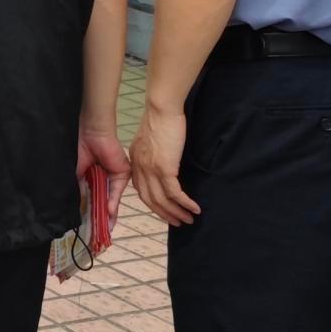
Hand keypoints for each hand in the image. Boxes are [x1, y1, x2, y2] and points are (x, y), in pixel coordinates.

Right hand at [79, 123, 129, 225]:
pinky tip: (108, 212)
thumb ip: (79, 189)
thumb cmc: (79, 148)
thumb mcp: (75, 173)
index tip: (87, 225)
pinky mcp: (122, 174)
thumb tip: (76, 207)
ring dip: (107, 212)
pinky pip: (116, 191)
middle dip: (99, 215)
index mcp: (91, 176)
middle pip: (102, 200)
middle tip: (97, 231)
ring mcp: (113, 177)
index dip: (89, 210)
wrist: (91, 133)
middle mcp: (103, 178)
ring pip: (110, 198)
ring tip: (104, 227)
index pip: (91, 197)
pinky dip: (112, 202)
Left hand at [129, 104, 201, 226]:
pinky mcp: (164, 167)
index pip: (141, 189)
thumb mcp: (151, 141)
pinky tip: (195, 208)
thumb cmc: (161, 120)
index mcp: (135, 162)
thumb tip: (165, 166)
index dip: (154, 204)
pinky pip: (174, 193)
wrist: (161, 109)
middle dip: (165, 214)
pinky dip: (185, 203)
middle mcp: (140, 168)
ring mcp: (151, 169)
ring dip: (177, 212)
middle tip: (178, 222)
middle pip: (150, 199)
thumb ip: (153, 155)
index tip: (165, 211)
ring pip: (162, 200)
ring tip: (189, 219)